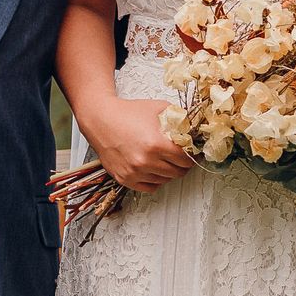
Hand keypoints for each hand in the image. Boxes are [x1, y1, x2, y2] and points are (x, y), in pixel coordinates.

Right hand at [79, 96, 195, 191]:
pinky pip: (149, 187)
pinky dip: (155, 180)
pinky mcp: (124, 178)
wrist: (101, 119)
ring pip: (164, 180)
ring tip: (166, 161)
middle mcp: (145, 161)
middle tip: (182, 158)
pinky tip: (155, 169)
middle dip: (183, 165)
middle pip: (177, 172)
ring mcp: (134, 172)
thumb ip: (180, 118)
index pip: (185, 160)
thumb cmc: (128, 112)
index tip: (192, 154)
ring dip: (169, 172)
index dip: (192, 156)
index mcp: (156, 144)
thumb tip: (195, 128)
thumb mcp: (159, 108)